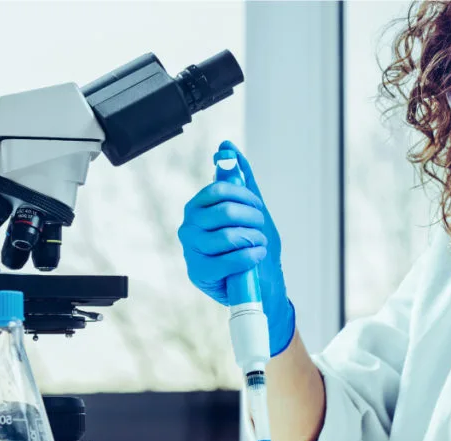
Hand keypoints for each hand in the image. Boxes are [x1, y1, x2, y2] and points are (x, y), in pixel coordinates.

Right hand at [178, 140, 294, 355]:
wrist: (262, 283)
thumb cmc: (254, 244)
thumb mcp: (251, 208)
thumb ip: (240, 178)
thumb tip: (226, 147)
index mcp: (198, 208)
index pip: (218, 190)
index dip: (245, 196)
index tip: (258, 207)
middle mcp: (189, 227)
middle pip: (225, 212)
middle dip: (253, 219)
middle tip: (261, 229)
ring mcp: (191, 251)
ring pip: (228, 236)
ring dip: (254, 240)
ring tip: (260, 245)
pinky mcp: (199, 272)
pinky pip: (229, 259)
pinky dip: (250, 257)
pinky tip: (256, 256)